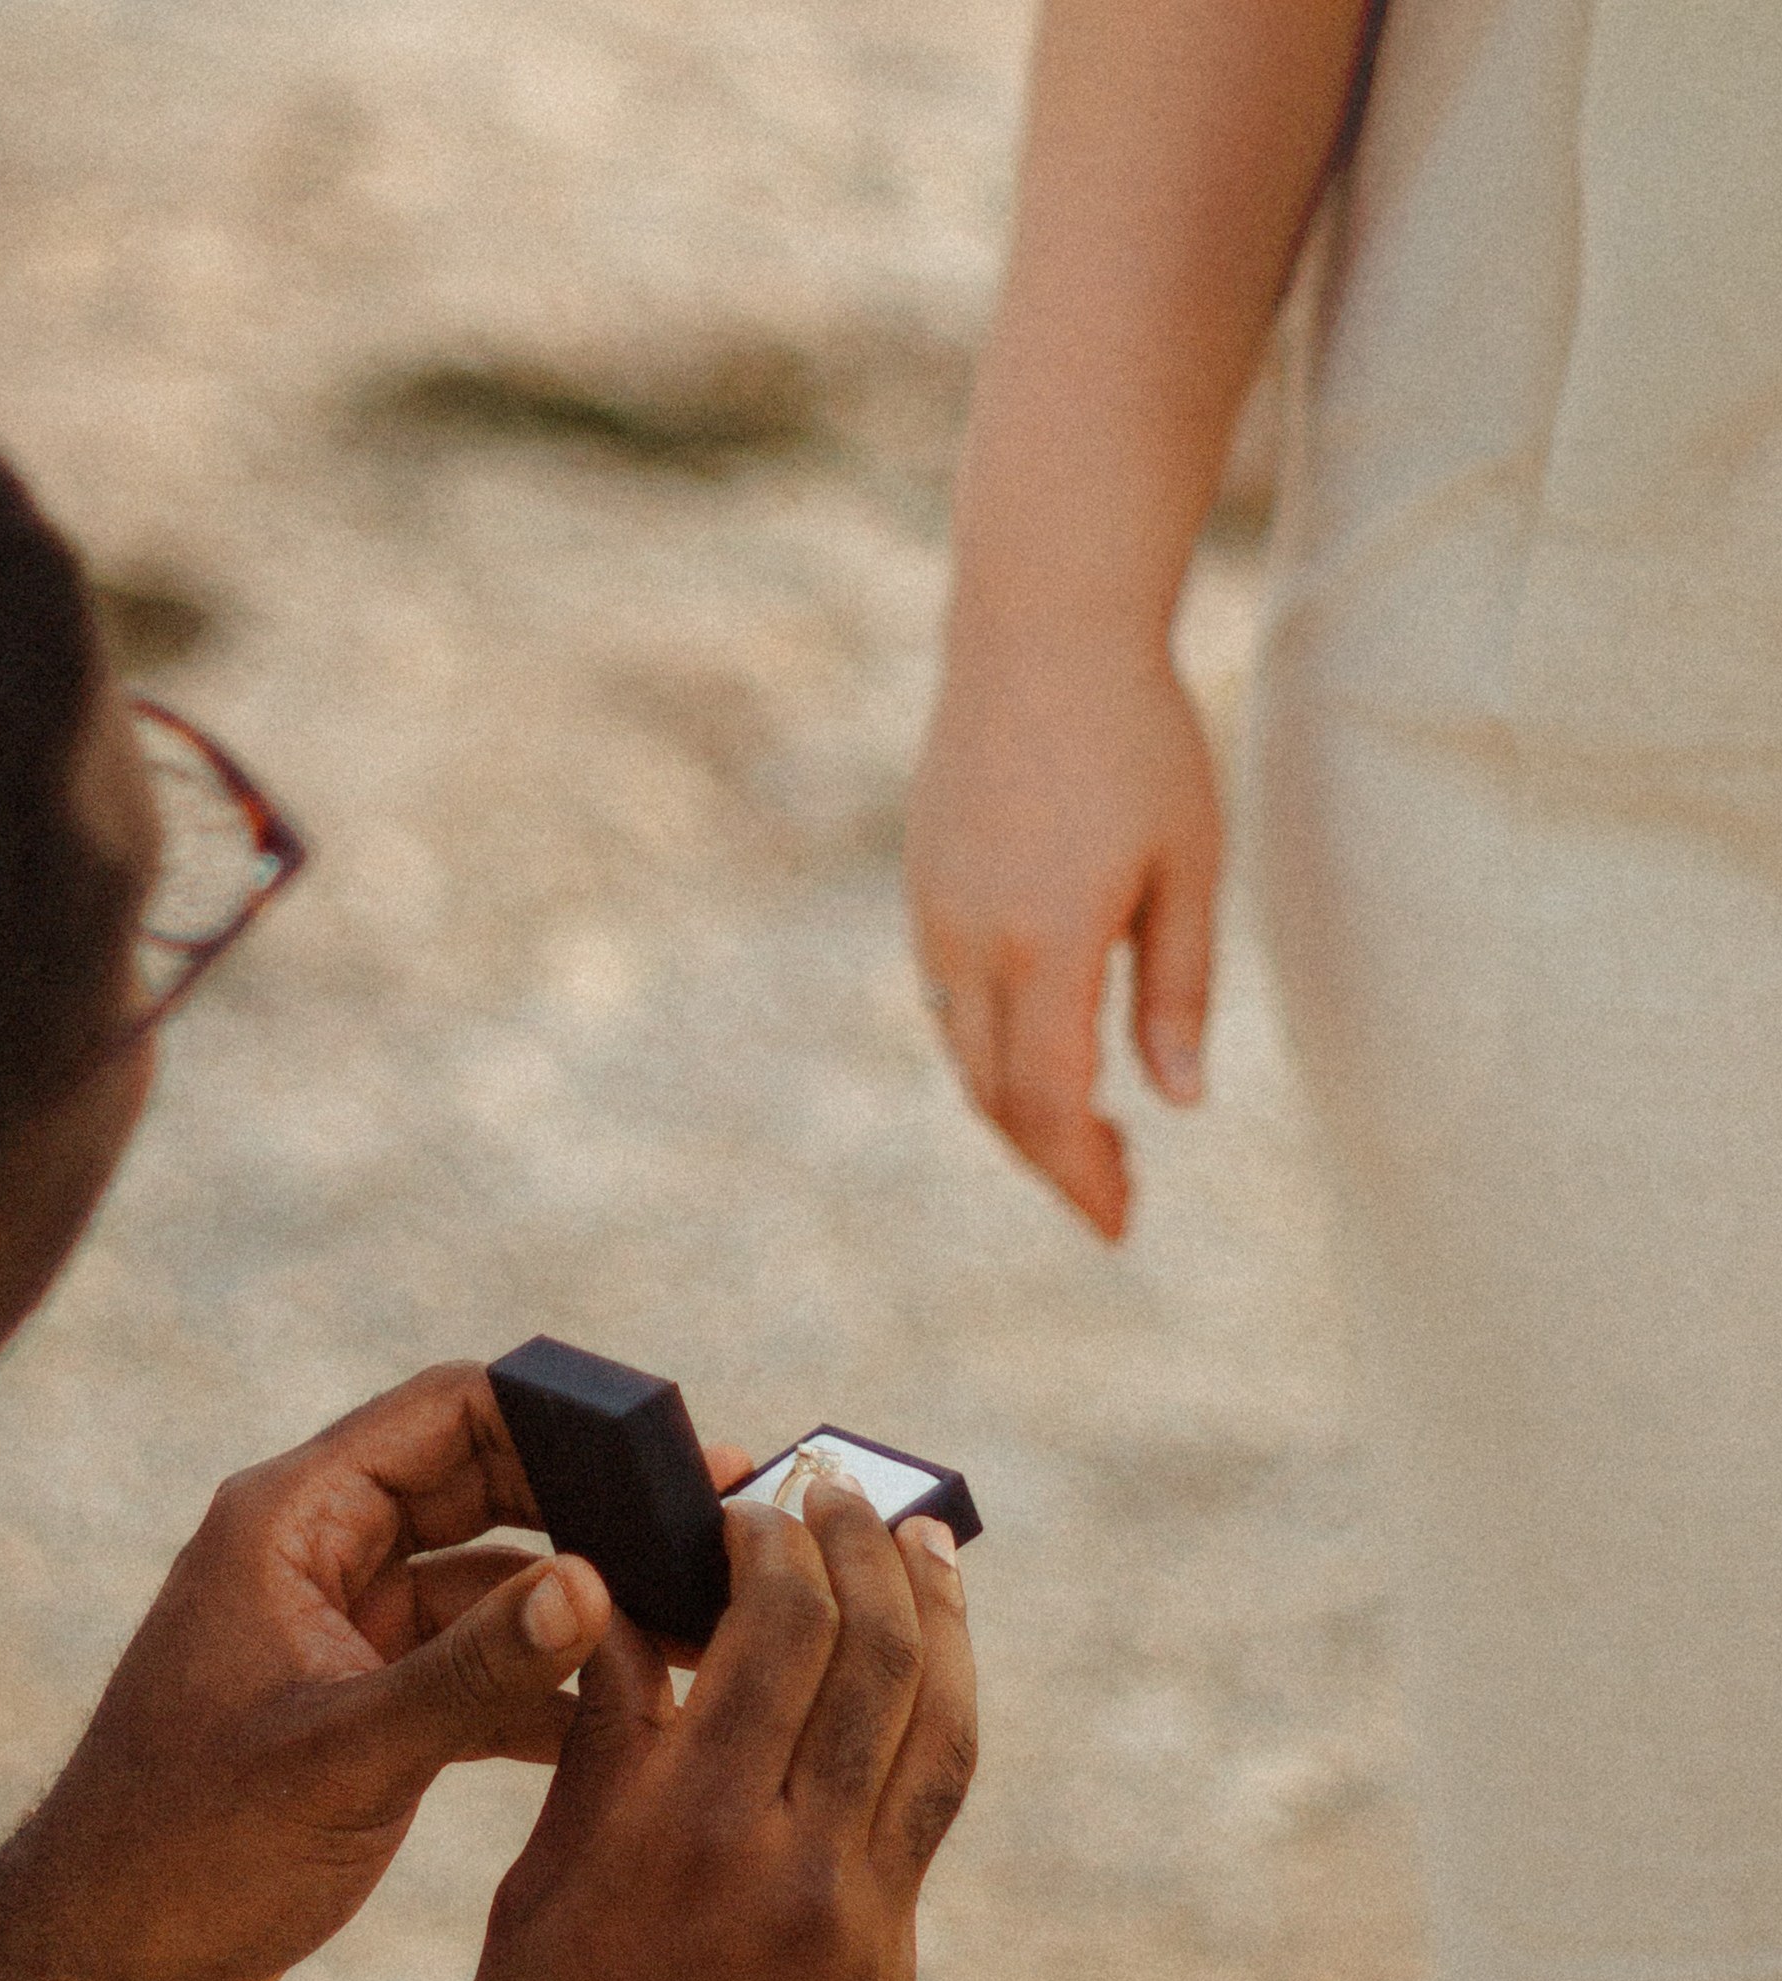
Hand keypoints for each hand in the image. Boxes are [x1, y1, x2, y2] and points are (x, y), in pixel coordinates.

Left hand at [0, 1366, 741, 1980]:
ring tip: (693, 1631)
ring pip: (491, 1580)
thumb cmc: (183, 1853)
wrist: (98, 1963)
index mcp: (290, 1523)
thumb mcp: (341, 1759)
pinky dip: (546, 1681)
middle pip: (488, 1483)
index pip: (452, 1411)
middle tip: (715, 1540)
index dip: (569, 1419)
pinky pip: (476, 1662)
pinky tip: (629, 1720)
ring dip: (581, 1605)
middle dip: (598, 1509)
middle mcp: (317, 1555)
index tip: (677, 1454)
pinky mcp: (361, 1706)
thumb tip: (594, 1586)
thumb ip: (472, 1673)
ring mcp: (341, 1630)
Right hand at [396, 1481, 976, 1980]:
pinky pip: (924, 1818)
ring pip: (932, 1725)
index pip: (761, 1631)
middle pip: (864, 1652)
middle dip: (856, 1546)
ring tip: (919, 1542)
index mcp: (669, 1835)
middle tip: (840, 1485)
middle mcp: (780, 1866)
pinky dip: (929, 1722)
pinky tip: (919, 1678)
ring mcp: (855, 1927)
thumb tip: (634, 1621)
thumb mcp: (538, 1906)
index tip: (748, 1502)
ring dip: (932, 1616)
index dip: (766, 1544)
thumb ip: (603, 1760)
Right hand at [906, 619, 1219, 1238]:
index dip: (1080, 1175)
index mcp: (1046, 941)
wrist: (1038, 628)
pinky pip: (950, 1007)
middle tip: (1118, 1193)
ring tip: (1091, 1135)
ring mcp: (935, 917)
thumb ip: (1178, 991)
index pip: (1049, 1102)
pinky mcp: (924, 893)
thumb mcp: (1188, 865)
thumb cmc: (1136, 737)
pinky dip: (993, 1056)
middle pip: (998, 1098)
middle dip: (1054, 1160)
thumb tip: (1179, 1102)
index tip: (1119, 1221)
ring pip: (965, 1058)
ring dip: (1021, 1113)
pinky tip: (1047, 1053)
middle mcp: (971, 942)